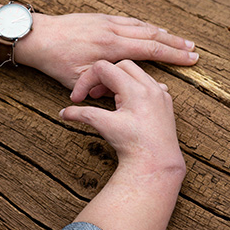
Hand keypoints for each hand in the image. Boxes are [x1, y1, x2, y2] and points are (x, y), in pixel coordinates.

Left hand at [19, 13, 197, 89]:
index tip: (191, 59)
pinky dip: (145, 26)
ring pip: (142, 25)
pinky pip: (129, 20)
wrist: (38, 36)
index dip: (173, 55)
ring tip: (177, 40)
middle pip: (152, 34)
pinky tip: (150, 29)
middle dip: (174, 42)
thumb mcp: (76, 81)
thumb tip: (118, 94)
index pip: (150, 50)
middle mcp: (113, 31)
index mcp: (110, 48)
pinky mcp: (100, 18)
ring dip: (162, 33)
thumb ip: (100, 88)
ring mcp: (107, 22)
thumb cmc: (55, 61)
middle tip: (193, 49)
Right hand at [59, 60, 183, 173]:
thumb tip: (64, 112)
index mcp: (135, 89)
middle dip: (104, 77)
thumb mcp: (103, 126)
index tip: (79, 98)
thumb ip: (82, 114)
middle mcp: (151, 87)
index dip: (86, 80)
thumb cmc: (132, 145)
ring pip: (137, 73)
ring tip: (109, 99)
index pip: (104, 68)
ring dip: (119, 81)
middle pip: (121, 65)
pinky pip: (150, 84)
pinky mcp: (165, 103)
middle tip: (94, 95)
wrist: (156, 163)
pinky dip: (135, 88)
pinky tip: (128, 103)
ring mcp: (160, 94)